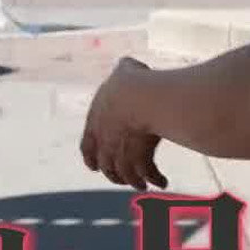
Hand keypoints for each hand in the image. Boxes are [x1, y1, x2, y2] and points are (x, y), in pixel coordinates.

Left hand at [80, 57, 168, 190]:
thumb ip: (125, 71)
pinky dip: (155, 178)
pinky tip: (163, 181)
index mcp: (96, 122)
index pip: (87, 146)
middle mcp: (105, 141)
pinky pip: (148, 172)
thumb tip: (127, 65)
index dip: (90, 157)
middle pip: (107, 165)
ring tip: (142, 184)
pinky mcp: (141, 156)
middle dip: (114, 174)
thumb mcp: (125, 71)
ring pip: (126, 173)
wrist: (138, 97)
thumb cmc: (131, 82)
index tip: (94, 167)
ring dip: (134, 180)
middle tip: (122, 180)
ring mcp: (122, 151)